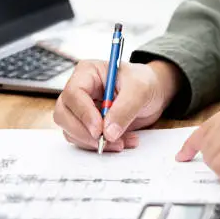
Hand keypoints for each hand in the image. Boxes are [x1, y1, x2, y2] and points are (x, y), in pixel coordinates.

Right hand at [54, 60, 180, 151]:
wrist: (155, 93)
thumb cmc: (146, 82)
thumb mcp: (140, 90)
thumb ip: (125, 109)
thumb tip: (108, 133)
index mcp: (87, 73)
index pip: (73, 94)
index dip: (83, 114)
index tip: (99, 129)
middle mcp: (80, 90)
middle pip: (64, 115)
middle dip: (84, 132)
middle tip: (108, 141)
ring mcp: (81, 109)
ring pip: (71, 131)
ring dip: (94, 142)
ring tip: (123, 141)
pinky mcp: (88, 124)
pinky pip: (84, 140)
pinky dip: (102, 145)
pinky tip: (122, 141)